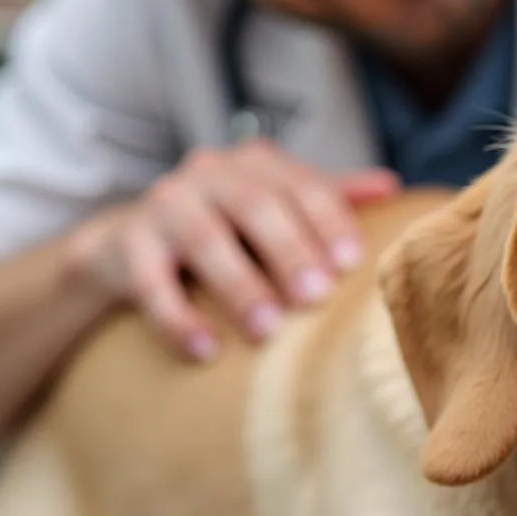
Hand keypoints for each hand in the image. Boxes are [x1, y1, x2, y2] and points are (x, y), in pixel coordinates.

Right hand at [63, 139, 399, 358]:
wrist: (130, 244)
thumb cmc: (230, 229)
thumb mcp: (277, 208)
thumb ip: (329, 197)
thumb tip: (391, 186)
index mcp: (255, 164)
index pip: (300, 184)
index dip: (327, 220)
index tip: (353, 262)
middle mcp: (209, 174)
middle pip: (253, 204)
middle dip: (289, 250)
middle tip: (317, 297)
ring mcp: (163, 205)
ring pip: (202, 239)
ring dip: (238, 285)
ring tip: (267, 330)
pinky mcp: (125, 246)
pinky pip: (149, 283)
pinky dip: (177, 318)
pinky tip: (205, 351)